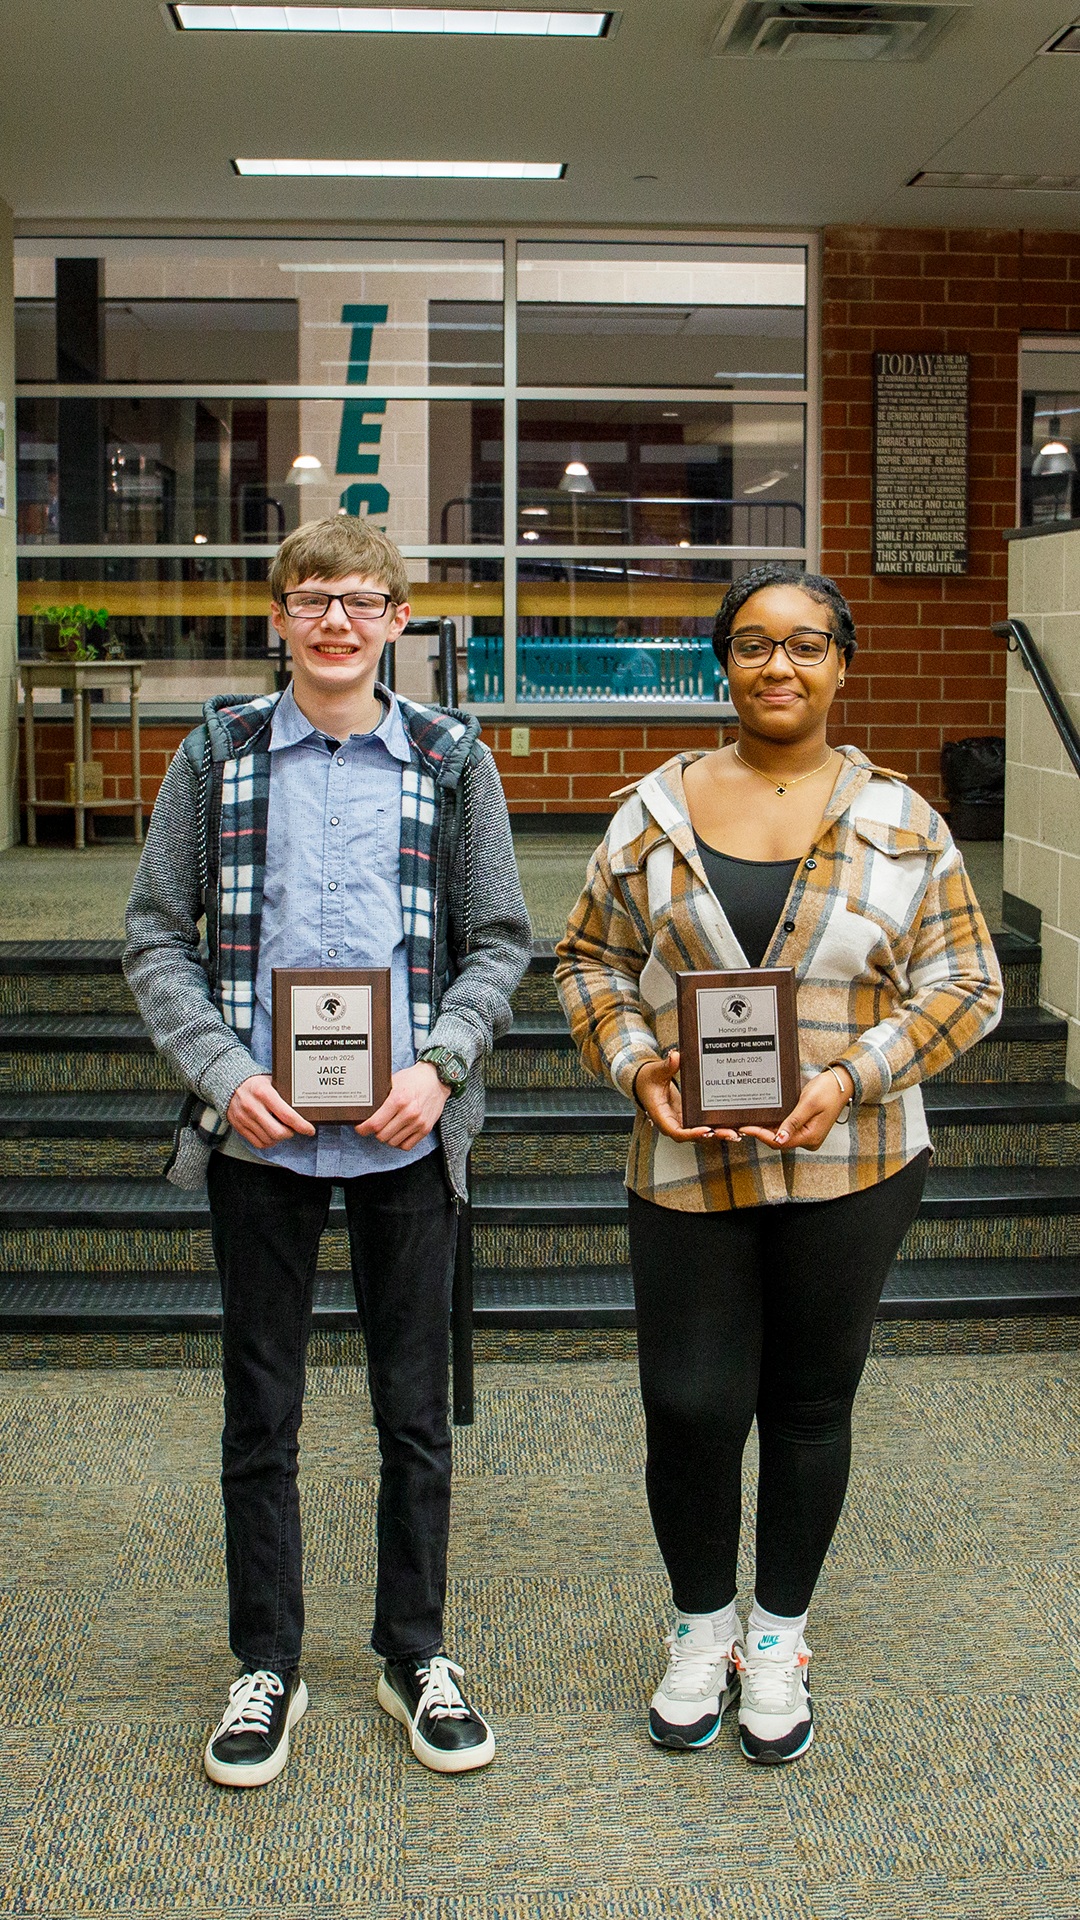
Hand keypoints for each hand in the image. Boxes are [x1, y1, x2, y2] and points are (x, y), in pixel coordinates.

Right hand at [226, 1074, 315, 1148]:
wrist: (230, 1082)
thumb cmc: (256, 1083)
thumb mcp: (272, 1081)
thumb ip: (284, 1094)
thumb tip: (305, 1107)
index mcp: (264, 1092)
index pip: (287, 1115)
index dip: (301, 1126)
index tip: (309, 1130)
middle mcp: (252, 1106)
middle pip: (278, 1132)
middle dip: (290, 1133)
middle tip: (293, 1128)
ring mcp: (244, 1118)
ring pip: (268, 1140)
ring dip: (279, 1138)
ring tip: (282, 1130)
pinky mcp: (238, 1126)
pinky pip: (258, 1143)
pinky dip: (268, 1142)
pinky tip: (271, 1134)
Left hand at [355, 1061, 450, 1150]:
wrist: (437, 1079)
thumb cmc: (413, 1079)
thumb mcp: (393, 1082)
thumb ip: (381, 1095)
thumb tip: (364, 1108)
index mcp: (398, 1099)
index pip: (375, 1123)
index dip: (363, 1128)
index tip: (361, 1128)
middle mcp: (409, 1113)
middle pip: (382, 1136)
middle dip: (376, 1132)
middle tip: (376, 1125)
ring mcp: (418, 1123)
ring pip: (393, 1142)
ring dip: (388, 1137)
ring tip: (388, 1128)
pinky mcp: (425, 1129)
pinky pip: (406, 1146)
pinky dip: (400, 1142)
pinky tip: (398, 1133)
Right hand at [632, 1051, 741, 1144]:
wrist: (645, 1082)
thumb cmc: (648, 1080)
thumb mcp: (655, 1071)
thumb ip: (666, 1066)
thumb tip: (675, 1056)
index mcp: (662, 1116)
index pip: (677, 1132)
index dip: (693, 1134)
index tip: (707, 1130)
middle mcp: (673, 1123)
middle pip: (694, 1136)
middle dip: (713, 1136)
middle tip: (731, 1133)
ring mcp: (682, 1121)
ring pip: (701, 1134)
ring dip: (719, 1134)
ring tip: (737, 1132)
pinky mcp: (689, 1117)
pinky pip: (703, 1125)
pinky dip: (717, 1126)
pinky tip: (732, 1124)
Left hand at [739, 1066, 853, 1152]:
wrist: (841, 1084)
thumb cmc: (827, 1090)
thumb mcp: (808, 1103)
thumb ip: (793, 1122)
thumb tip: (779, 1138)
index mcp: (811, 1137)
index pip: (780, 1142)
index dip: (761, 1135)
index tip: (745, 1128)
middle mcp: (809, 1140)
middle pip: (779, 1141)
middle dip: (761, 1133)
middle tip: (743, 1124)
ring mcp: (808, 1135)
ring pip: (782, 1136)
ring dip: (767, 1130)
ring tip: (750, 1122)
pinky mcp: (807, 1128)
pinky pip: (788, 1130)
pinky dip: (775, 1126)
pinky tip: (765, 1119)